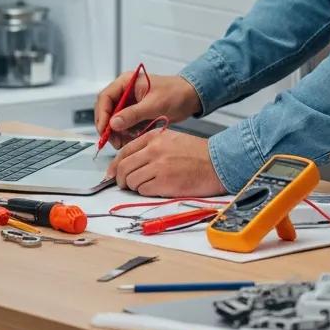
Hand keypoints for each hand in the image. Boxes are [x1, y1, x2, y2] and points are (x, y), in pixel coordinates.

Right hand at [94, 70, 201, 148]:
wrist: (191, 97)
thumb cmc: (176, 93)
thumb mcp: (154, 104)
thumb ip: (133, 114)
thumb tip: (113, 123)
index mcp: (127, 82)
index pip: (105, 97)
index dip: (102, 114)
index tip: (104, 130)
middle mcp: (126, 91)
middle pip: (107, 110)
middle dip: (108, 126)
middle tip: (113, 141)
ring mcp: (130, 103)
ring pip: (115, 119)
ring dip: (116, 132)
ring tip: (122, 143)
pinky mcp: (136, 113)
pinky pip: (125, 125)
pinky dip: (126, 134)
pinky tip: (130, 140)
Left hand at [108, 130, 223, 196]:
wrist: (217, 162)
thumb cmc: (197, 153)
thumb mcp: (171, 140)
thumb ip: (150, 147)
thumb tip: (130, 162)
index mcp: (154, 138)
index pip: (124, 151)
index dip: (115, 165)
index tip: (112, 173)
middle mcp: (153, 150)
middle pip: (123, 167)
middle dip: (120, 179)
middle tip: (124, 184)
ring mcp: (158, 167)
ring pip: (131, 181)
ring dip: (134, 186)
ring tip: (146, 185)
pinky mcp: (164, 183)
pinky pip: (143, 190)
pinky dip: (145, 192)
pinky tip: (156, 188)